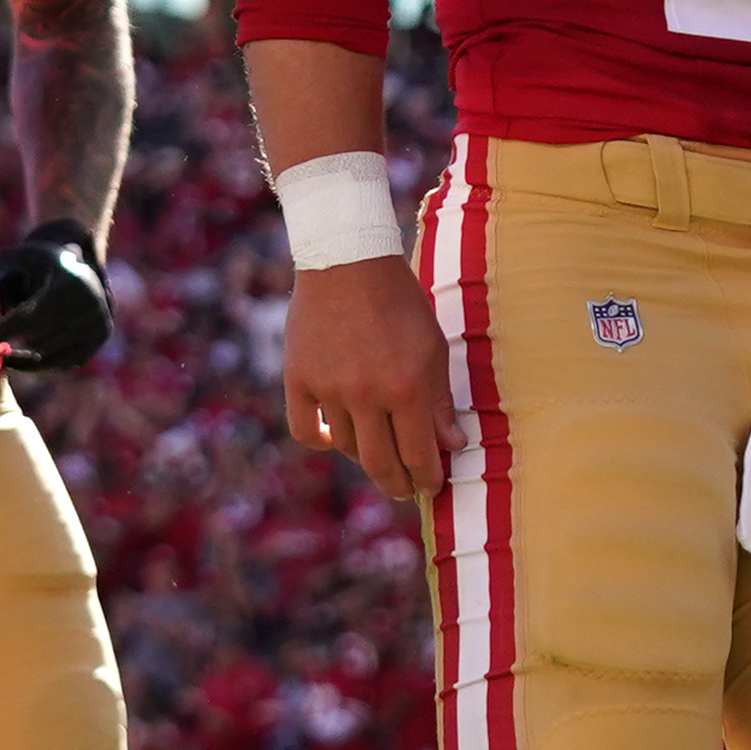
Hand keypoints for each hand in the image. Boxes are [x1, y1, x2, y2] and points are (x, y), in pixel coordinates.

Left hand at [0, 221, 113, 372]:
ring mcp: (98, 327)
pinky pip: (59, 365)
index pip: (29, 317)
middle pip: (35, 338)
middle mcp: (92, 307)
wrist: (75, 261)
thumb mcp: (9, 261)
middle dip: (11, 337)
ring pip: (46, 356)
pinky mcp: (96, 342)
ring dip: (23, 350)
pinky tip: (18, 355)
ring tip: (6, 339)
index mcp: (70, 283)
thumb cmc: (34, 261)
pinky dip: (37, 363)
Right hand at [281, 256, 459, 496]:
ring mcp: (329, 389)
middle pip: (381, 463)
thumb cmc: (400, 302)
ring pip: (346, 447)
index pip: (418, 455)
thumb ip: (440, 401)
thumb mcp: (433, 347)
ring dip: (364, 456)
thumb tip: (451, 446)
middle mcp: (366, 395)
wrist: (347, 260)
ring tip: (376, 451)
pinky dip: (320, 439)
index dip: (427, 478)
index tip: (431, 487)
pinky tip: (333, 436)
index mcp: (406, 388)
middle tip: (405, 489)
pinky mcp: (299, 378)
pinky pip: (306, 429)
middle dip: (398, 483)